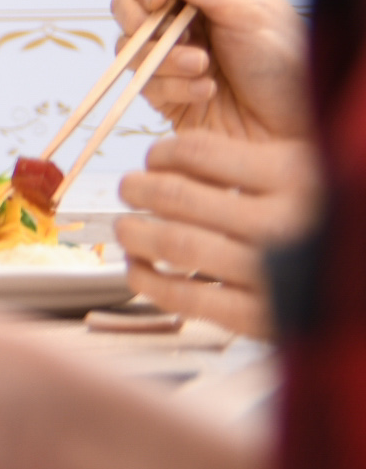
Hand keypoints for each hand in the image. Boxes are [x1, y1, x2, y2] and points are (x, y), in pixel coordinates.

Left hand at [121, 125, 315, 335]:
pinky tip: (140, 270)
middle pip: (177, 197)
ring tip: (127, 229)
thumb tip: (175, 155)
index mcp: (296, 174)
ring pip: (176, 243)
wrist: (364, 284)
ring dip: (136, 234)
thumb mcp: (313, 173)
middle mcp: (283, 221)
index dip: (161, 154)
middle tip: (129, 190)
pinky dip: (150, 283)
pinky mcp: (263, 318)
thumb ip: (258, 164)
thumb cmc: (330, 221)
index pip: (198, 150)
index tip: (153, 160)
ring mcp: (273, 272)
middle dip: (139, 191)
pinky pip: (188, 298)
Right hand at [122, 0, 308, 143]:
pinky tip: (205, 92)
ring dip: (164, 57)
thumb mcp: (242, 9)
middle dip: (144, 21)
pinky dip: (171, 86)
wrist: (298, 132)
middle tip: (177, 33)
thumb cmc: (285, 64)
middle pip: (128, 5)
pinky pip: (142, 82)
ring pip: (128, 44)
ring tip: (204, 69)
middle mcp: (186, 20)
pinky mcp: (166, 92)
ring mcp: (173, 57)